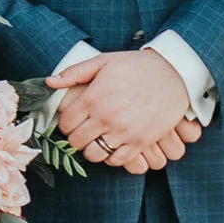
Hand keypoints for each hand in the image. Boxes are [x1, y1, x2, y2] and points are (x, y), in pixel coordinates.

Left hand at [54, 50, 199, 173]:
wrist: (174, 73)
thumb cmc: (136, 66)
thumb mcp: (103, 62)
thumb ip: (74, 72)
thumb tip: (49, 82)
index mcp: (93, 97)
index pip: (66, 123)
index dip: (65, 124)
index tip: (72, 121)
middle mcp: (106, 117)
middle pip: (76, 142)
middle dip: (76, 138)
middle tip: (83, 132)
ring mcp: (124, 132)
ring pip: (94, 155)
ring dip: (92, 150)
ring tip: (97, 140)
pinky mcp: (140, 142)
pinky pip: (116, 161)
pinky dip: (111, 157)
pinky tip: (114, 145)